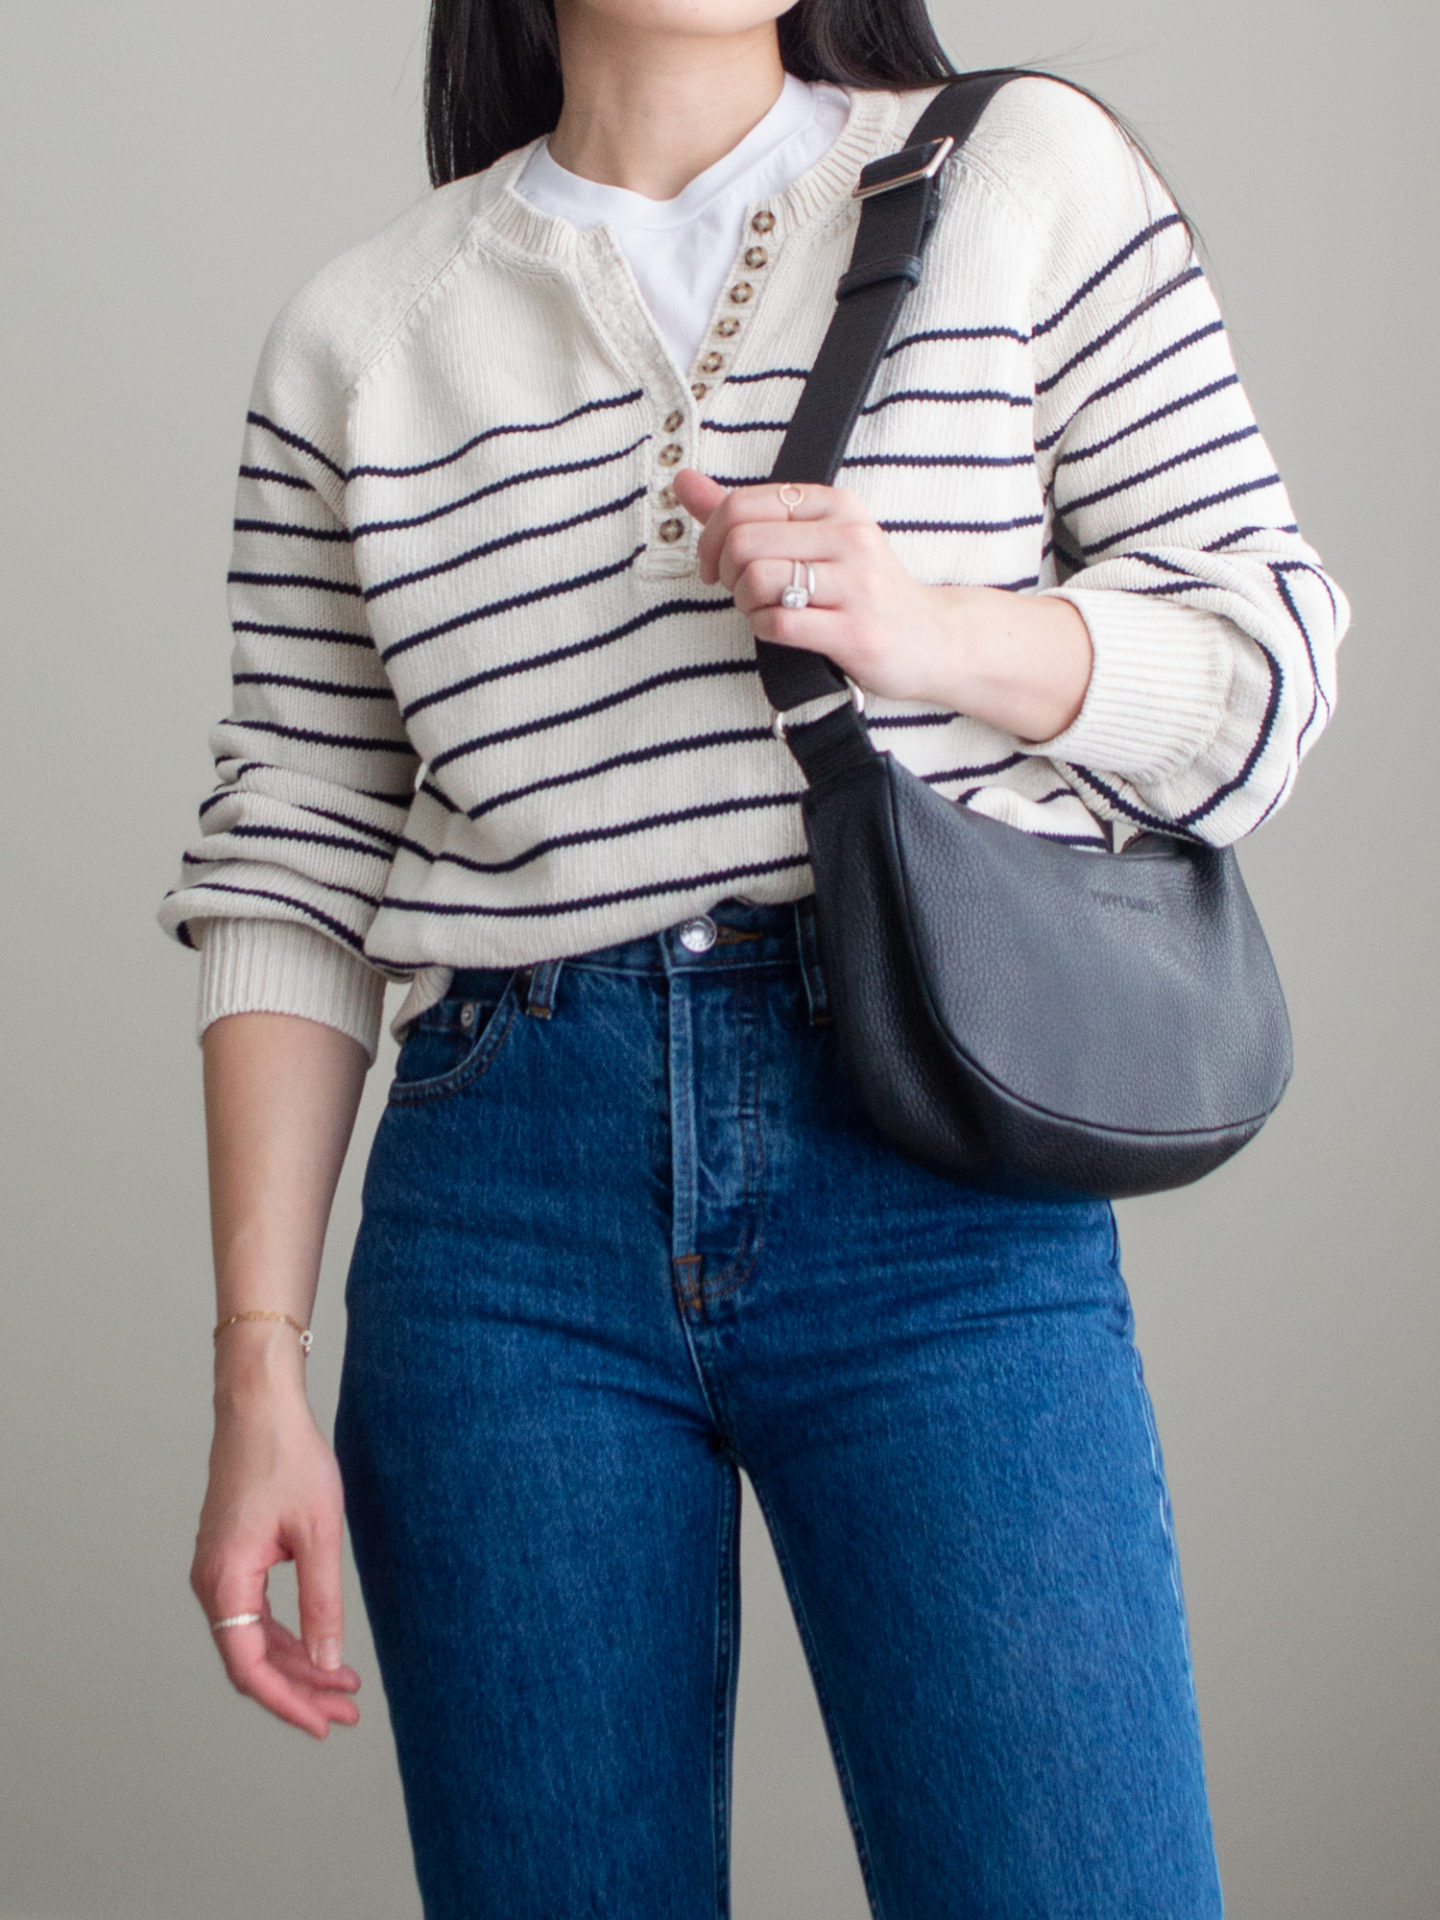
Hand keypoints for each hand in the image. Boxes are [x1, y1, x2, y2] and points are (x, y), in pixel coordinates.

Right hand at [191, 1341, 360, 1739]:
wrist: (259, 1405)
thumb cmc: (287, 1457)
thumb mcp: (319, 1532)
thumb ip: (322, 1601)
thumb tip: (328, 1662)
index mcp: (226, 1580)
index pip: (249, 1667)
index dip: (287, 1702)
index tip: (325, 1724)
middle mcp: (213, 1582)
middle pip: (252, 1659)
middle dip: (301, 1690)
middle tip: (348, 1712)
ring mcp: (219, 1570)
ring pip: (254, 1639)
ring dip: (297, 1664)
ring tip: (344, 1686)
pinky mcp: (231, 1557)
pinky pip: (254, 1613)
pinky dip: (287, 1635)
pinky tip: (319, 1645)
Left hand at [673, 469, 1091, 740]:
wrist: (932, 639)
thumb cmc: (863, 589)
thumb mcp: (814, 538)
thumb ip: (745, 512)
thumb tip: (682, 481)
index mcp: (835, 505)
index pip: (743, 504)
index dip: (711, 538)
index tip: (715, 565)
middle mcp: (848, 537)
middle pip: (743, 542)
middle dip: (727, 574)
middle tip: (743, 593)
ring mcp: (855, 585)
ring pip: (757, 580)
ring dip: (745, 604)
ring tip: (766, 611)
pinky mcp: (854, 631)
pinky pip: (779, 622)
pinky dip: (763, 630)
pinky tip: (781, 631)